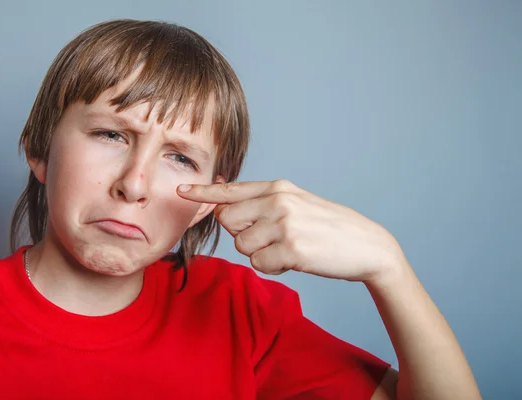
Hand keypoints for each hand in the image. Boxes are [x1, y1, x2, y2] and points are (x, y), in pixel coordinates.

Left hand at [177, 180, 407, 282]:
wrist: (367, 245)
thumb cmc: (329, 226)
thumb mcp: (297, 202)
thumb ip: (264, 202)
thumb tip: (226, 208)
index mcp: (278, 187)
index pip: (232, 190)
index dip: (203, 193)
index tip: (181, 190)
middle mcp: (278, 201)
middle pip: (228, 222)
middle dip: (241, 235)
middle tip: (269, 238)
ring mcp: (285, 224)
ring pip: (242, 246)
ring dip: (261, 254)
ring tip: (288, 248)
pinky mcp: (292, 249)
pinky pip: (259, 264)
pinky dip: (273, 267)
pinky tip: (295, 260)